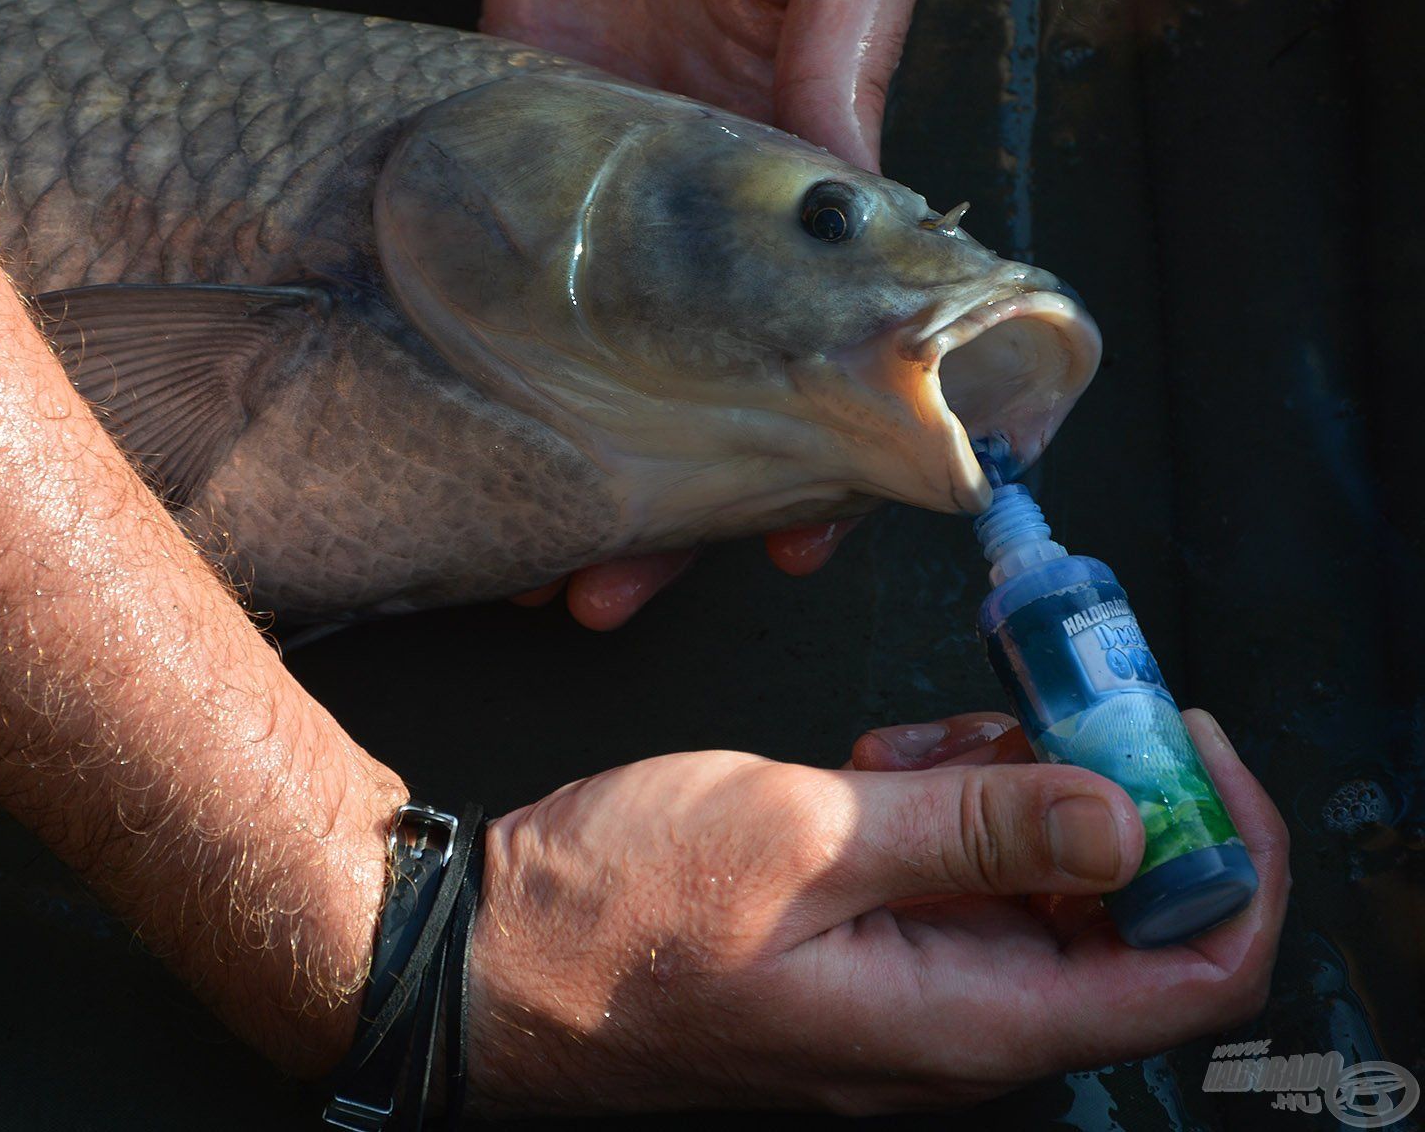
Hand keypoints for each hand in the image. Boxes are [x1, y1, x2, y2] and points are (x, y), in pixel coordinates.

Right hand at [467, 710, 1286, 1114]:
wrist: (491, 955)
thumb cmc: (621, 910)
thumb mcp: (806, 834)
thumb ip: (973, 826)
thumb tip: (1131, 820)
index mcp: (967, 1020)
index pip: (1192, 973)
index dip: (1229, 853)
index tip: (1190, 744)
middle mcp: (954, 1026)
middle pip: (1120, 919)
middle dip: (1110, 793)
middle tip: (1055, 693)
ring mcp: (903, 994)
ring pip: (1032, 890)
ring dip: (1014, 791)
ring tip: (934, 731)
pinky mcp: (856, 956)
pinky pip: (952, 887)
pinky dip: (945, 809)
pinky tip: (883, 761)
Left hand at [487, 0, 937, 626]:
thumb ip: (839, 79)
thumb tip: (857, 215)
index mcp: (805, 158)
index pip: (815, 340)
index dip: (807, 449)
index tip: (784, 540)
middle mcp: (706, 189)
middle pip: (687, 374)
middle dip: (660, 488)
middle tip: (611, 587)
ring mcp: (608, 163)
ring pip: (589, 341)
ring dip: (564, 443)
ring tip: (525, 538)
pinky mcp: (521, 109)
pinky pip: (501, 239)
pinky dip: (481, 333)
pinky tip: (458, 409)